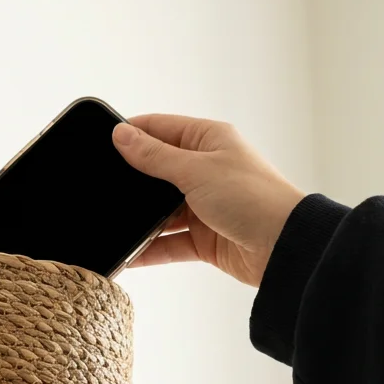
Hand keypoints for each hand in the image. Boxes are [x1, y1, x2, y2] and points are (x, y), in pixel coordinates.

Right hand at [112, 114, 304, 286]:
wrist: (284, 247)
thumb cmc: (253, 198)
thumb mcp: (196, 170)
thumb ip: (154, 156)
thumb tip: (121, 135)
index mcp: (208, 140)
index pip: (160, 129)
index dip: (131, 134)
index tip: (100, 143)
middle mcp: (205, 169)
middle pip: (156, 171)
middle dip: (132, 182)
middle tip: (99, 186)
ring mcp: (203, 205)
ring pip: (160, 211)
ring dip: (140, 219)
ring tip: (111, 222)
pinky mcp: (203, 238)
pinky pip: (167, 242)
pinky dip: (149, 248)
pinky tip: (128, 254)